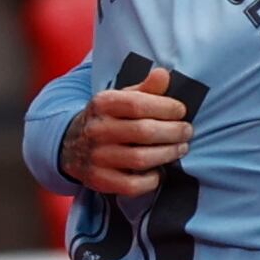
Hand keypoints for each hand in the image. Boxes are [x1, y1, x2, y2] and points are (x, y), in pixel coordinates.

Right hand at [58, 68, 192, 197]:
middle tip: (187, 132)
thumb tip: (163, 74)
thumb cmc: (110, 118)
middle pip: (144, 132)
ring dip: (168, 154)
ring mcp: (96, 157)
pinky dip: (151, 180)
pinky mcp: (98, 180)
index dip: (166, 108)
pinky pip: (131, 185)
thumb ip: (146, 88)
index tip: (181, 111)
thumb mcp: (123, 98)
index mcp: (103, 104)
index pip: (138, 104)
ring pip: (140, 159)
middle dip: (174, 132)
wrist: (72, 144)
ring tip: (180, 148)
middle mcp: (96, 130)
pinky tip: (158, 172)